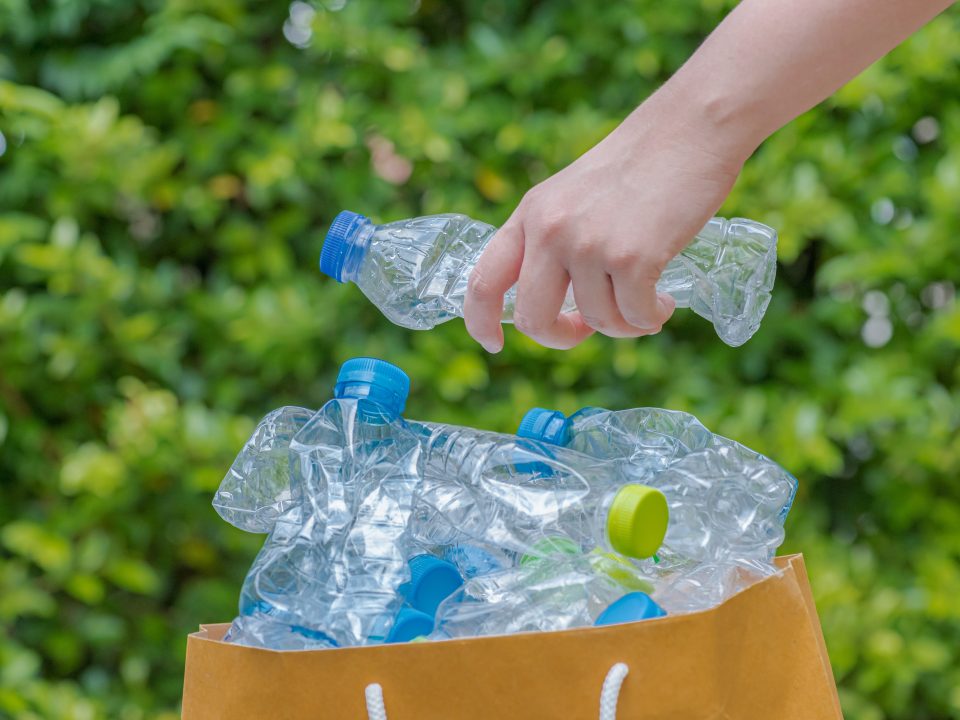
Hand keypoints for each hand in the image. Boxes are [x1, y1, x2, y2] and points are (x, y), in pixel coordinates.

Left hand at [464, 87, 748, 351]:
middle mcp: (550, 230)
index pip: (484, 281)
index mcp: (530, 215)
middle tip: (586, 330)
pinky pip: (635, 318)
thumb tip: (557, 309)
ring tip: (647, 302)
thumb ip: (552, 243)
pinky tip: (664, 302)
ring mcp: (588, 244)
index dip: (480, 322)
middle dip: (561, 337)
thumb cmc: (638, 168)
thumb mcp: (572, 197)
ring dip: (624, 324)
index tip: (494, 344)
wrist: (689, 129)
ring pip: (596, 321)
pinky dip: (651, 318)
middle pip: (533, 319)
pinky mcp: (632, 257)